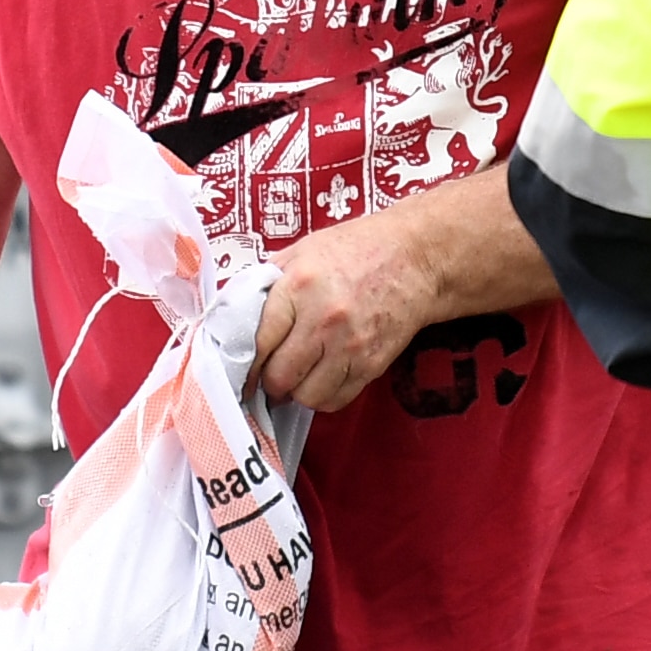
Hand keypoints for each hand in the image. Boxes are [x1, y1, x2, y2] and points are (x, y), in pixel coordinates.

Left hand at [252, 200, 446, 412]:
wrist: (416, 258)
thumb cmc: (357, 250)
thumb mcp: (302, 252)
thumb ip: (268, 284)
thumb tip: (235, 318)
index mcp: (298, 286)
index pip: (257, 342)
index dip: (245, 363)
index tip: (242, 371)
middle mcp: (323, 319)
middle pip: (279, 376)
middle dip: (269, 381)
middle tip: (269, 375)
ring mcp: (350, 345)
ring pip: (307, 396)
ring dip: (297, 392)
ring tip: (298, 376)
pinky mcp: (372, 363)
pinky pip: (337, 400)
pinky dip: (324, 395)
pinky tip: (323, 377)